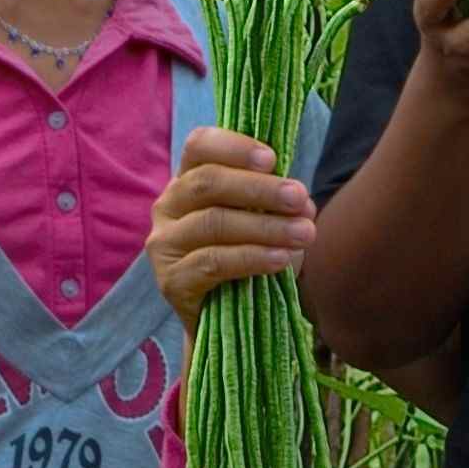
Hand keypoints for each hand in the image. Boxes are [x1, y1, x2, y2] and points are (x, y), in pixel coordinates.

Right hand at [146, 123, 313, 325]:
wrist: (226, 321)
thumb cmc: (247, 260)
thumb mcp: (265, 223)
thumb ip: (280, 205)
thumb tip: (304, 203)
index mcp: (189, 180)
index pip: (199, 146)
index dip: (234, 146)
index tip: (272, 159)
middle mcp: (168, 206)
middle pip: (208, 183)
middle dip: (259, 189)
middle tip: (299, 198)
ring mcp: (164, 244)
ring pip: (214, 223)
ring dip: (265, 226)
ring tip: (303, 234)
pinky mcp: (171, 280)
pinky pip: (212, 262)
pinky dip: (251, 258)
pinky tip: (281, 259)